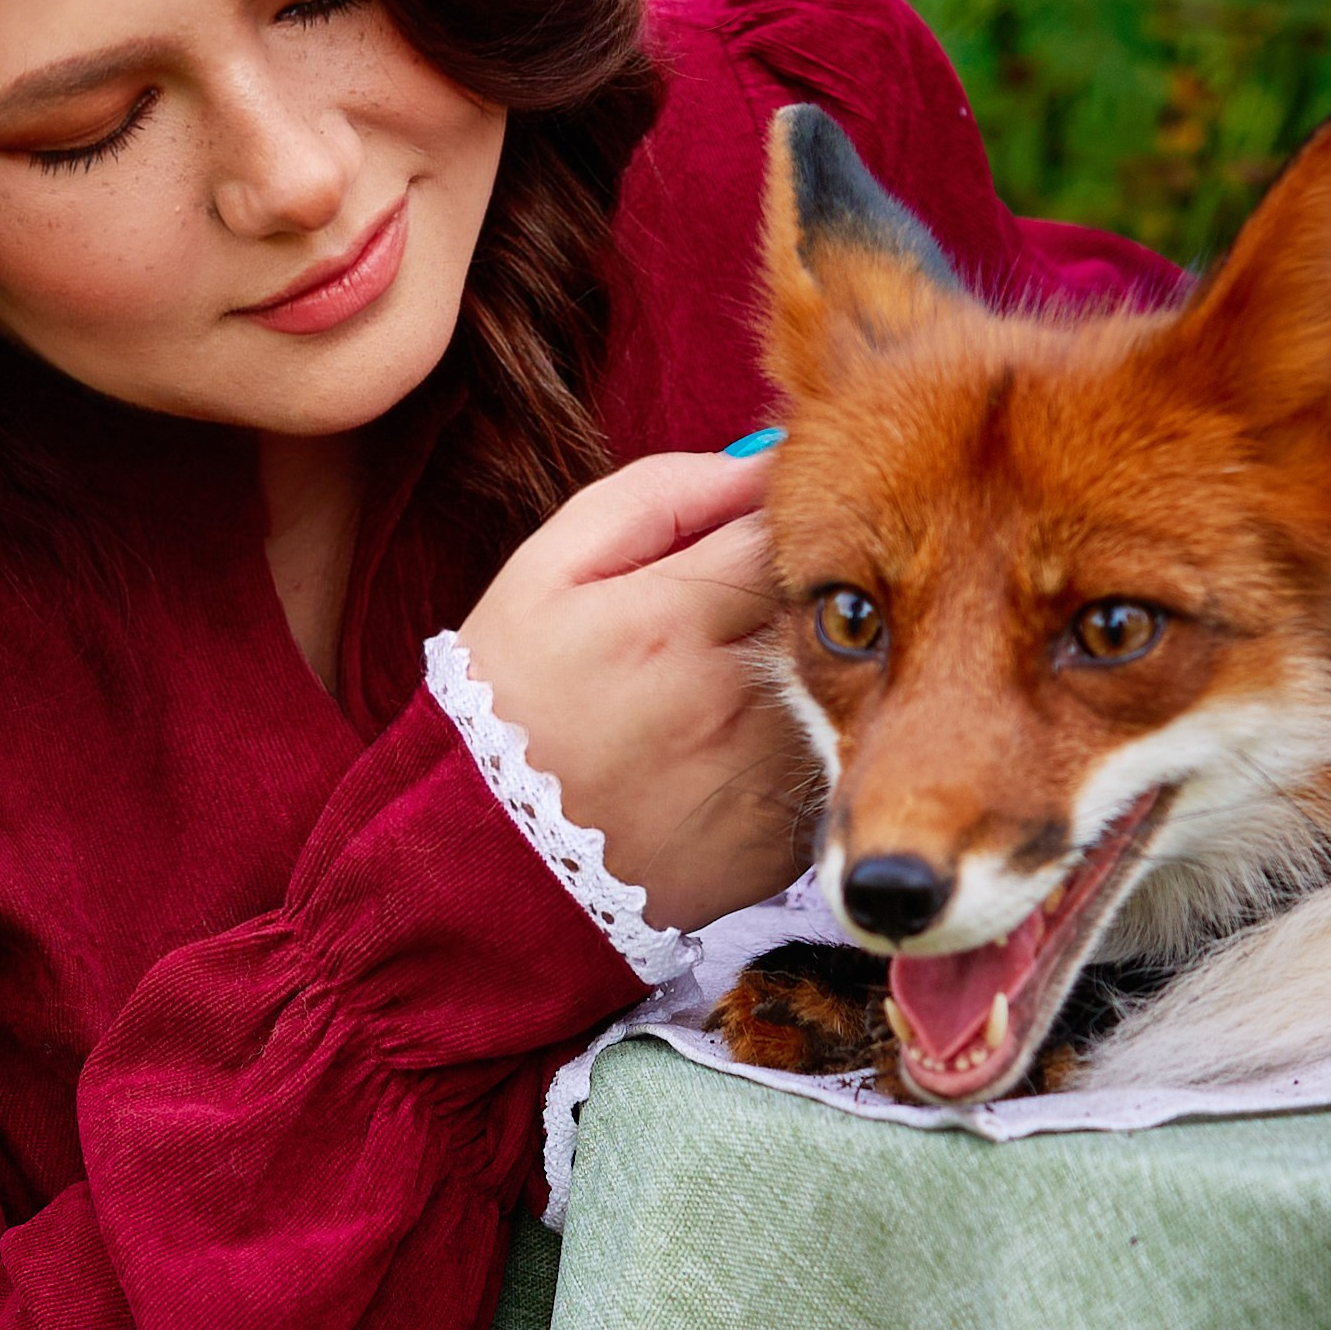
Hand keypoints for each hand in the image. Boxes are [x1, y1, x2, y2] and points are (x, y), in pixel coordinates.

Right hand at [455, 451, 818, 936]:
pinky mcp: (789, 840)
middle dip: (794, 596)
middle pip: (824, 603)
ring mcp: (771, 773)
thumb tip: (758, 462)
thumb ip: (657, 498)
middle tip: (731, 621)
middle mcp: (740, 694)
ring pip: (838, 684)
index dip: (778, 517)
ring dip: (803, 673)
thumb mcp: (546, 572)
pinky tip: (729, 757)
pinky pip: (829, 763)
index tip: (748, 538)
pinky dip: (796, 748)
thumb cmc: (511, 703)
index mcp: (679, 615)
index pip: (790, 523)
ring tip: (717, 694)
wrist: (492, 867)